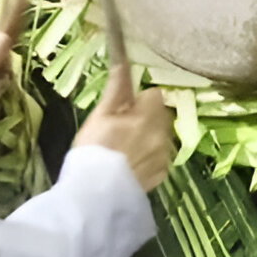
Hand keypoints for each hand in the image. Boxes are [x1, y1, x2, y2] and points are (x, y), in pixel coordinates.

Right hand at [72, 65, 174, 192]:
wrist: (95, 195)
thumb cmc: (93, 150)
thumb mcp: (100, 115)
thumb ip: (116, 89)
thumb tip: (123, 62)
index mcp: (147, 116)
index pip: (155, 95)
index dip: (139, 100)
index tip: (123, 109)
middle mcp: (162, 135)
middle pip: (161, 115)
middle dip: (146, 117)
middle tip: (121, 128)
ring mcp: (164, 157)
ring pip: (162, 135)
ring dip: (149, 136)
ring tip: (125, 149)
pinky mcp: (162, 175)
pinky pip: (160, 156)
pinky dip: (149, 156)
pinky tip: (130, 164)